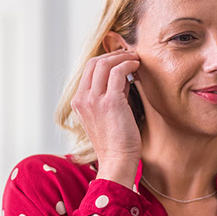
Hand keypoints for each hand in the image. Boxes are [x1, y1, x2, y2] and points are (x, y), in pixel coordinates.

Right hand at [70, 49, 140, 187]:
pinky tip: (137, 65)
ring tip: (135, 58)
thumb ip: (112, 94)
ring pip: (104, 64)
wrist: (117, 160)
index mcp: (78, 102)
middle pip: (94, 62)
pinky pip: (117, 72)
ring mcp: (94, 100)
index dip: (106, 60)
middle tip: (130, 55)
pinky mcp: (110, 102)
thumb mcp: (107, 114)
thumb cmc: (117, 141)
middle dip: (113, 55)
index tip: (121, 59)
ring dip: (122, 57)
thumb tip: (123, 76)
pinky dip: (127, 64)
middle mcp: (82, 99)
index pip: (88, 70)